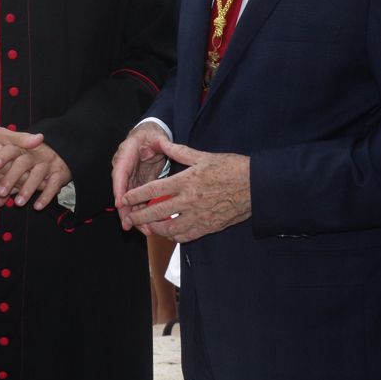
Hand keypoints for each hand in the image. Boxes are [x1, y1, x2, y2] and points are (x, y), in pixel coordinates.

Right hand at [0, 126, 44, 192]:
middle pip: (15, 180)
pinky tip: (21, 188)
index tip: (48, 173)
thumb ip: (21, 138)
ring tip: (39, 187)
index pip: (18, 168)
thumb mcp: (2, 134)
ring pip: (9, 188)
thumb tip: (39, 139)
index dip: (34, 171)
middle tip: (48, 183)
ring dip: (23, 188)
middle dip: (31, 182)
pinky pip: (1, 191)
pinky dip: (12, 190)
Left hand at [0, 139, 71, 210]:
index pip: (11, 149)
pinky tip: (37, 206)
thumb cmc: (32, 157)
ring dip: (27, 190)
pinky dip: (45, 197)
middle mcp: (36, 154)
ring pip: (37, 175)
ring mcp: (48, 163)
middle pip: (22, 163)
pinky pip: (53, 185)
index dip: (3, 156)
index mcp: (23, 147)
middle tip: (1, 192)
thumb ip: (5, 174)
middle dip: (11, 178)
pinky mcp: (59, 173)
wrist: (62, 150)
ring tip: (18, 203)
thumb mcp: (17, 157)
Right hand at [112, 123, 173, 225]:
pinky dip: (140, 212)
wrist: (149, 138)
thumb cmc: (151, 136)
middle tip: (128, 224)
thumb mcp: (156, 136)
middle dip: (125, 209)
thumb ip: (160, 141)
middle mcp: (123, 168)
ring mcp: (129, 178)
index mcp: (126, 154)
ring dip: (133, 215)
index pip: (120, 172)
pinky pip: (136, 200)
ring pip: (128, 199)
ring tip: (142, 229)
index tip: (120, 203)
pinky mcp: (136, 185)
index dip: (119, 188)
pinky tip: (147, 225)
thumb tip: (162, 143)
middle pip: (121, 191)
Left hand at [119, 140, 250, 243]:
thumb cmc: (231, 167)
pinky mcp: (209, 226)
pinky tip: (169, 233)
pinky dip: (175, 236)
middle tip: (128, 219)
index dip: (136, 195)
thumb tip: (163, 143)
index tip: (124, 199)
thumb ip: (180, 152)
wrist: (256, 186)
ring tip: (147, 226)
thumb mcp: (204, 156)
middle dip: (139, 216)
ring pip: (170, 228)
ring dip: (155, 229)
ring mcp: (199, 216)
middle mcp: (190, 200)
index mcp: (186, 180)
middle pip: (157, 212)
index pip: (154, 190)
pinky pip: (187, 236)